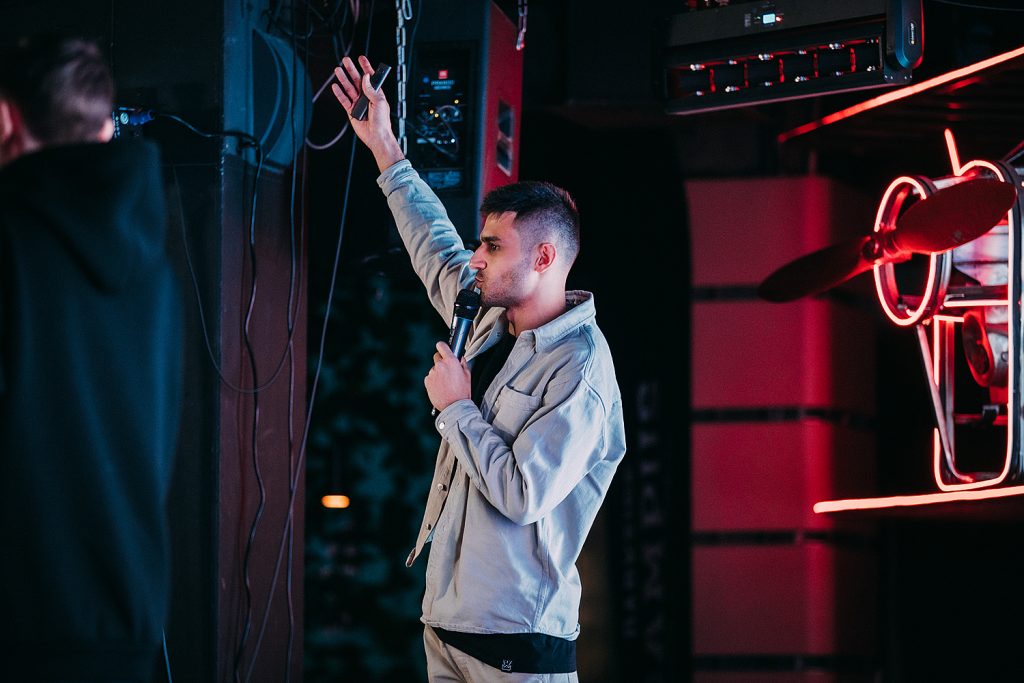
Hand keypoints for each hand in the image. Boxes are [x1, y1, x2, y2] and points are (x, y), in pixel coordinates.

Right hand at [331, 55, 404, 170]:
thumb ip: (371, 89)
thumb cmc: (382, 121)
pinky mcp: (351, 111)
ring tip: (337, 70)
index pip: (370, 77)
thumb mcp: (380, 102)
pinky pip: (344, 100)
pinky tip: (335, 86)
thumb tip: (366, 77)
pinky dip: (339, 93)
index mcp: (376, 93)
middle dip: (351, 70)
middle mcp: (366, 97)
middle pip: (357, 80)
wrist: (376, 136)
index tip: (361, 58)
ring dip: (343, 79)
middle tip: (345, 60)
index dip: (366, 67)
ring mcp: (358, 103)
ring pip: (349, 88)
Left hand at [425, 342, 471, 412]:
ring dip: (438, 373)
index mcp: (451, 361)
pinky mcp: (427, 381)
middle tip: (447, 370)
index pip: (442, 346)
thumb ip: (463, 364)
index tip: (442, 348)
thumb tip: (461, 359)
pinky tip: (441, 387)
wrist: (454, 406)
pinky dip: (434, 380)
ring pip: (434, 369)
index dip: (442, 346)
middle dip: (441, 361)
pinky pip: (430, 377)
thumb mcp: (468, 376)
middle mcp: (440, 365)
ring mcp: (432, 373)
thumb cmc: (462, 392)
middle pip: (436, 356)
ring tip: (445, 383)